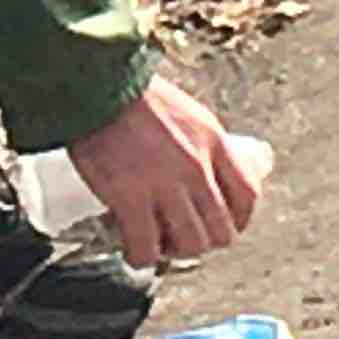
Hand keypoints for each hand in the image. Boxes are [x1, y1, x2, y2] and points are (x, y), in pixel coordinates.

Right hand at [65, 76, 261, 269]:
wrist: (91, 82)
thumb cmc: (130, 92)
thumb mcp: (185, 110)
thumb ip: (204, 141)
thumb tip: (225, 162)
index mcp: (213, 140)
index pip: (248, 196)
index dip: (238, 219)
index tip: (223, 223)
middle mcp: (196, 167)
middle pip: (221, 230)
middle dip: (203, 240)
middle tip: (182, 234)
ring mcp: (165, 185)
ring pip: (190, 245)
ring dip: (174, 250)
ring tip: (157, 241)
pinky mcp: (129, 198)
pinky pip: (146, 248)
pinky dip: (140, 256)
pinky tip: (131, 249)